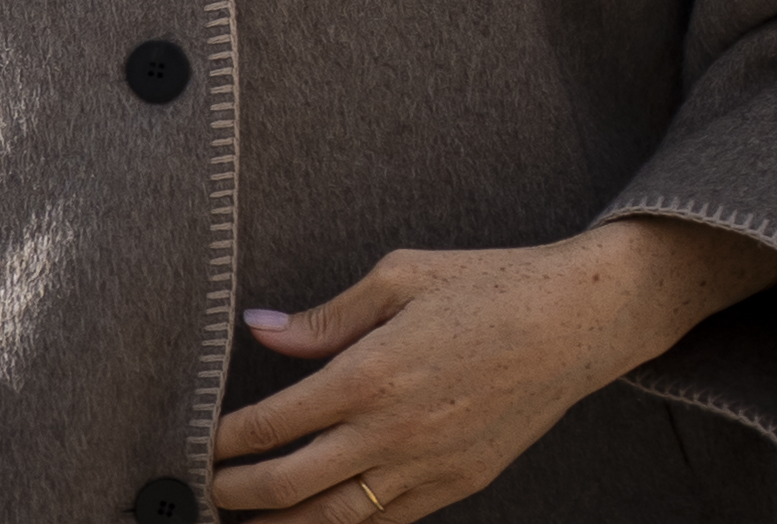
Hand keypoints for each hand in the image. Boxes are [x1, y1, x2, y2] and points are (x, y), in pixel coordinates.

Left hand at [210, 219, 776, 518]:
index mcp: (370, 374)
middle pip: (295, 483)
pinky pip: (394, 519)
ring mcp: (432, 465)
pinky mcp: (463, 482)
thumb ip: (324, 316)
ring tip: (250, 523)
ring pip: (343, 518)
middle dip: (241, 493)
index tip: (198, 445)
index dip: (227, 441)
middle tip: (205, 492)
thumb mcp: (396, 277)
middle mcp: (396, 431)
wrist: (577, 323)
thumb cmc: (485, 287)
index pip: (274, 423)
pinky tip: (322, 521)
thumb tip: (260, 329)